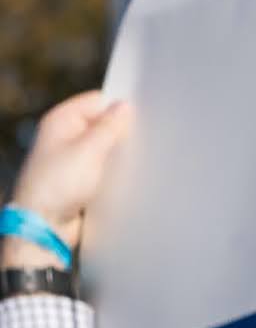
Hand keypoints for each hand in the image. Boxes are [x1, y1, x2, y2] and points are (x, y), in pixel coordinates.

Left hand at [4, 92, 132, 269]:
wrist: (44, 226)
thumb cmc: (57, 186)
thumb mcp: (89, 150)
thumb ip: (110, 125)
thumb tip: (124, 106)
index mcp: (60, 120)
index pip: (98, 100)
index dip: (119, 107)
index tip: (139, 117)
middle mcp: (64, 135)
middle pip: (103, 123)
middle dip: (120, 132)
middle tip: (134, 142)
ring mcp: (71, 157)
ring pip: (106, 146)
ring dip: (118, 154)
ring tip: (126, 163)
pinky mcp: (79, 176)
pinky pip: (104, 165)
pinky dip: (114, 169)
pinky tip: (121, 176)